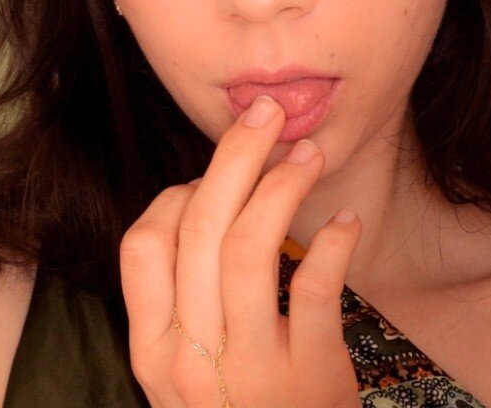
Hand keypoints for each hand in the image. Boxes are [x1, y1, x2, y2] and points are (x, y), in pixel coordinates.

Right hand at [120, 95, 363, 406]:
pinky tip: (347, 220)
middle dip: (234, 158)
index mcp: (154, 350)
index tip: (216, 176)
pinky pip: (314, 289)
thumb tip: (211, 204)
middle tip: (265, 113)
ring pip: (248, 248)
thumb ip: (189, 302)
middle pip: (199, 229)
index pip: (143, 245)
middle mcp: (190, 358)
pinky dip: (333, 244)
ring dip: (281, 186)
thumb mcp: (192, 371)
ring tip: (308, 153)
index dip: (179, 193)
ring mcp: (248, 368)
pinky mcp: (309, 377)